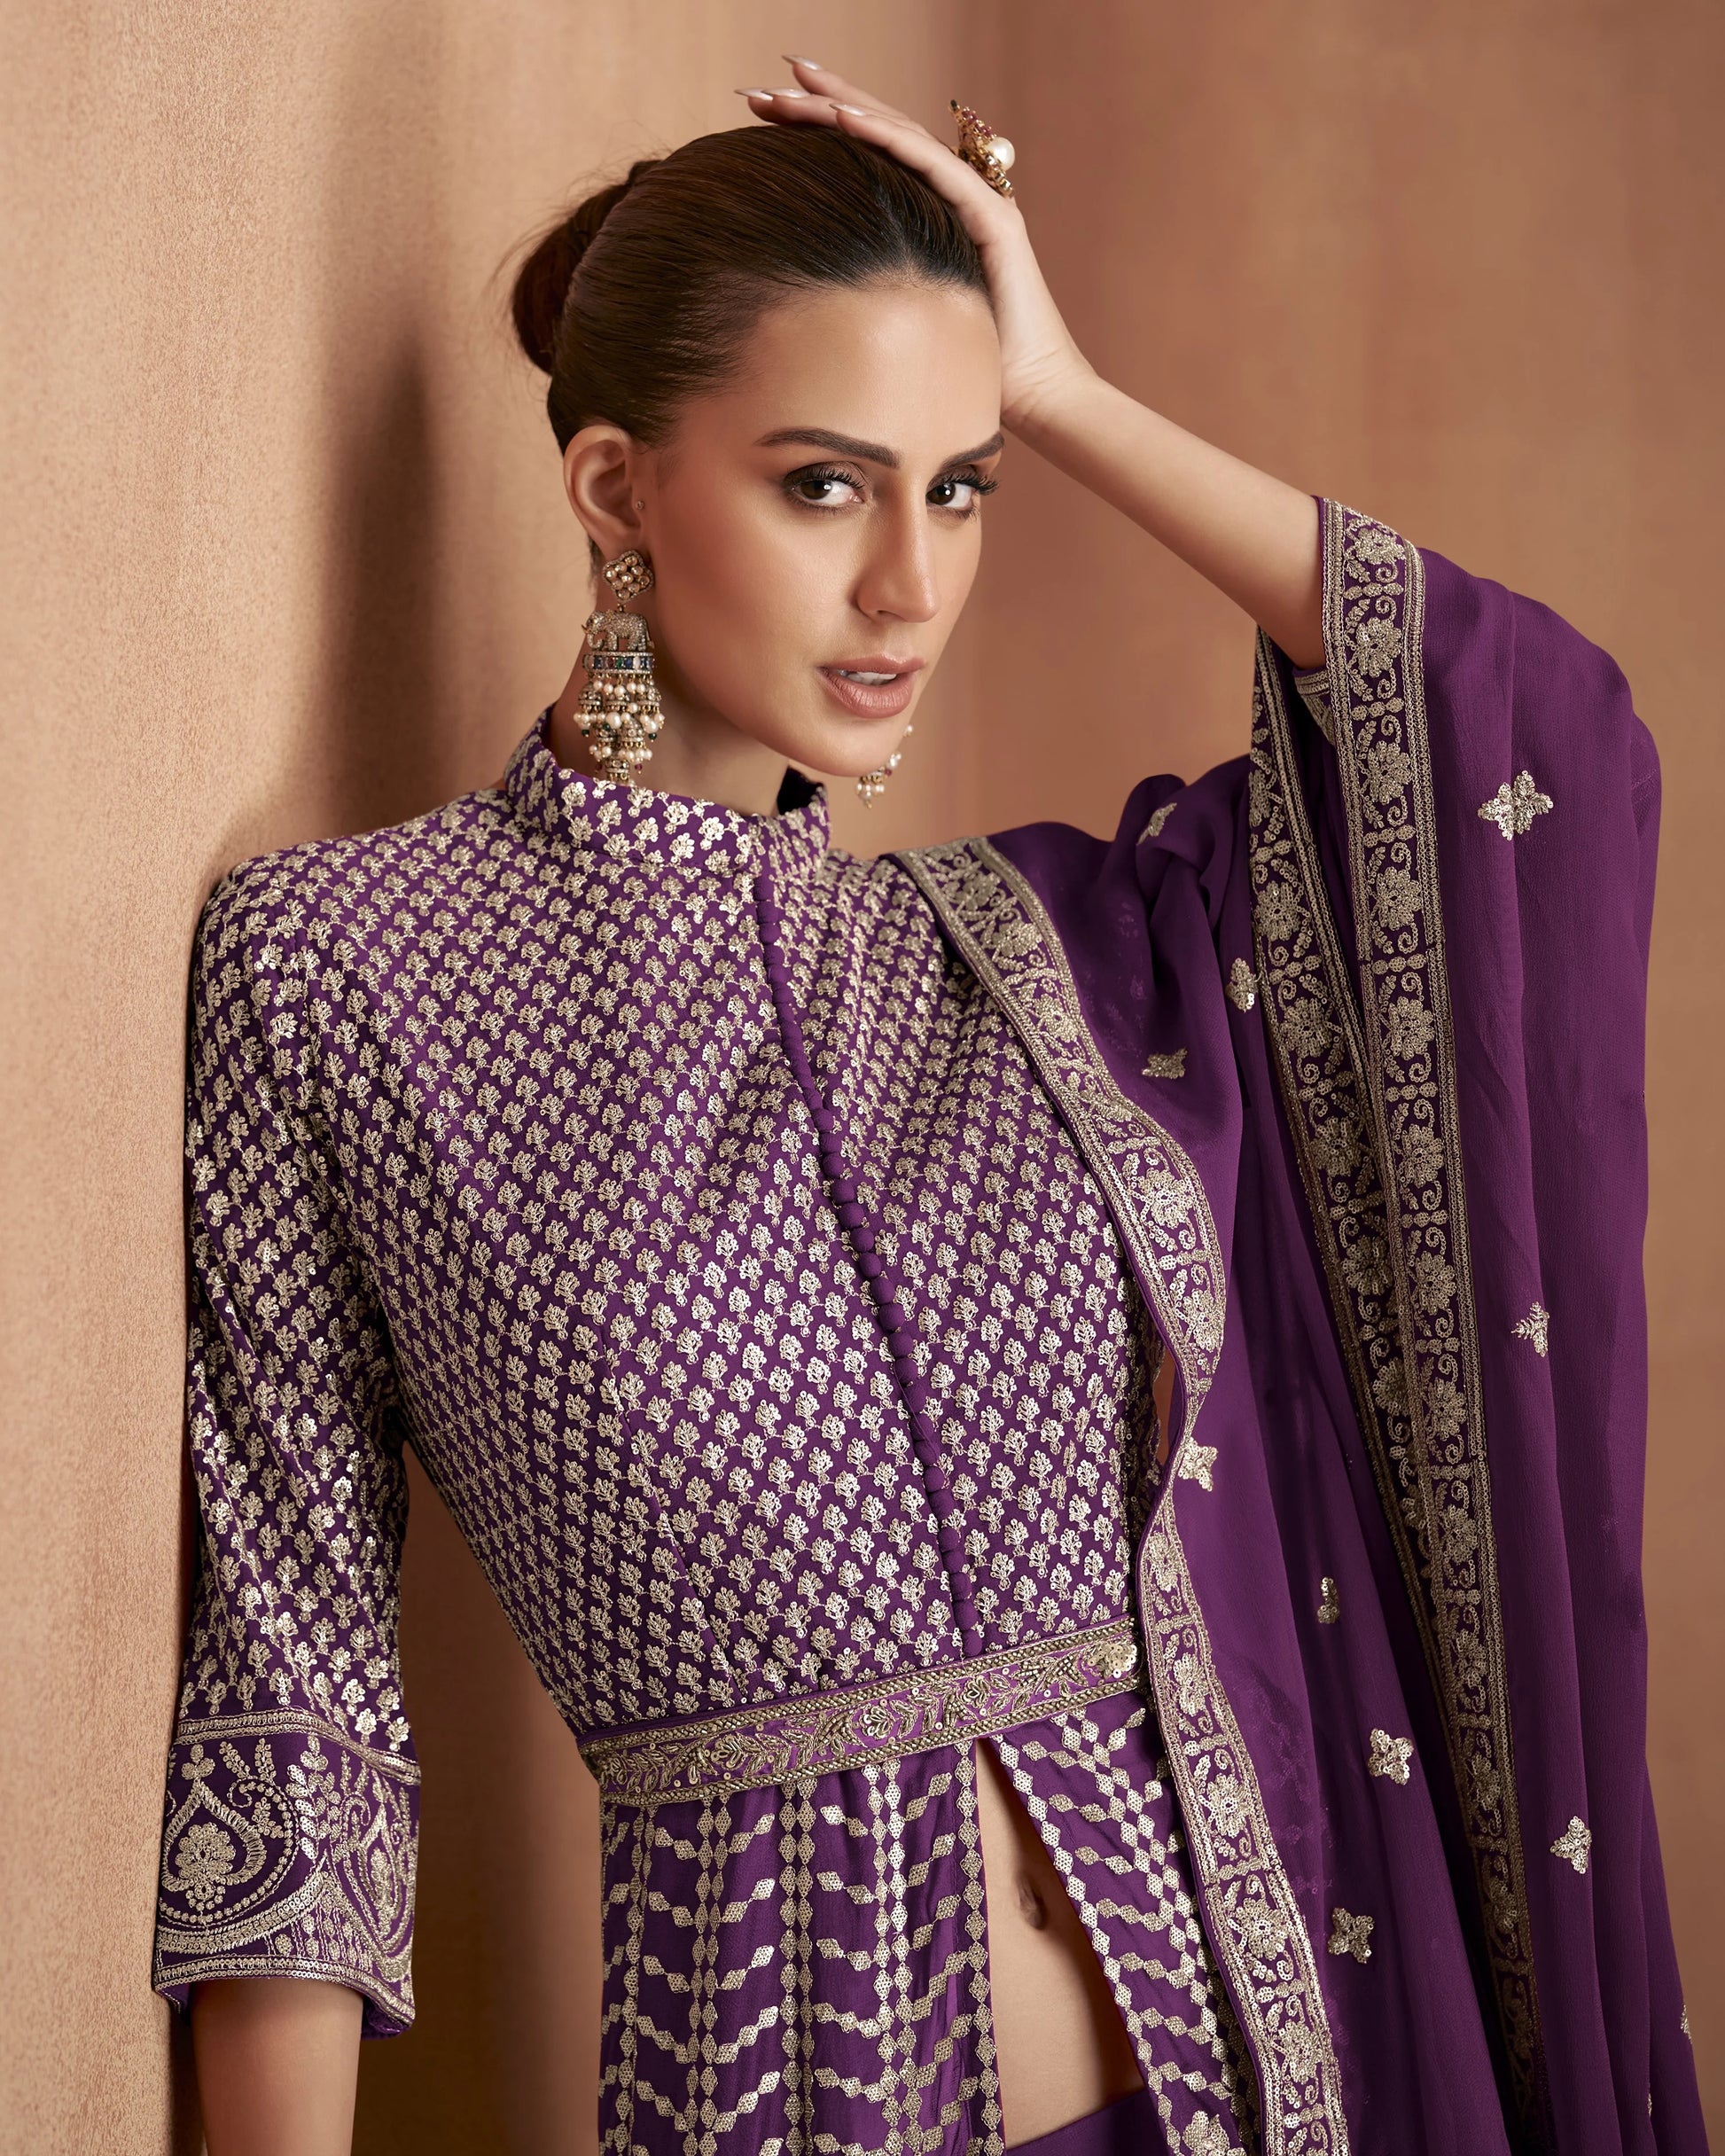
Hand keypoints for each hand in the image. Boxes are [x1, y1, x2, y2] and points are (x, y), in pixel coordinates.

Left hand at [738, 60, 1093, 436]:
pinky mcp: (993, 220)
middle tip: (762, 87)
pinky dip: (887, 138)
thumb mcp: (899, 324)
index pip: (869, 158)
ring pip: (901, 137)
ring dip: (844, 109)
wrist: (1033, 399)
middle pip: (881, 134)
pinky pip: (932, 166)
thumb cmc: (969, 375)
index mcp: (931, 217)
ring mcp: (977, 203)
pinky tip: (844, 118)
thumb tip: (800, 301)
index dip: (819, 130)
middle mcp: (954, 199)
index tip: (764, 114)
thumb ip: (865, 295)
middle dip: (821, 105)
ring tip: (791, 86)